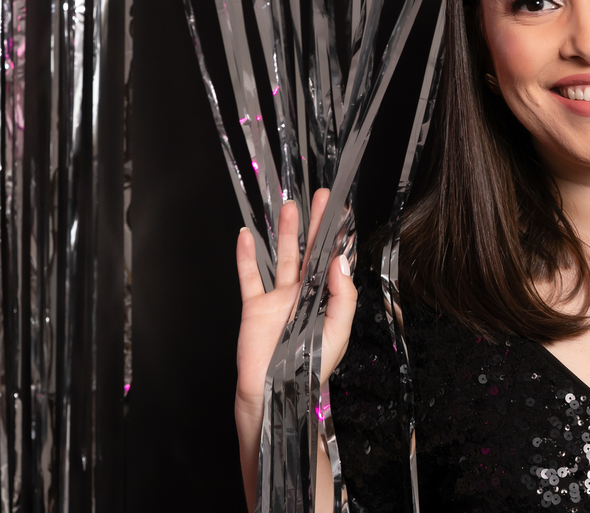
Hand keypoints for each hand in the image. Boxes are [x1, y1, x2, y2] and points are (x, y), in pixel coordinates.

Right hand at [235, 189, 356, 509]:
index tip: (342, 212)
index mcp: (327, 300)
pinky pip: (250, 277)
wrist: (274, 394)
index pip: (333, 262)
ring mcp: (278, 299)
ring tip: (290, 206)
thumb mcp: (337, 332)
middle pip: (310, 252)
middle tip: (321, 196)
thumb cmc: (310, 368)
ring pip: (283, 258)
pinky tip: (247, 235)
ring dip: (286, 233)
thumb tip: (341, 261)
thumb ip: (343, 297)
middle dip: (316, 225)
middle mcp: (304, 295)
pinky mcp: (255, 307)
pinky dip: (247, 256)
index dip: (337, 239)